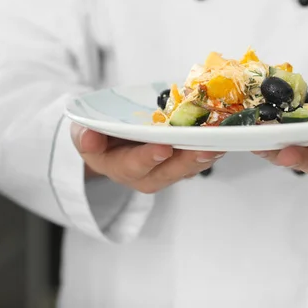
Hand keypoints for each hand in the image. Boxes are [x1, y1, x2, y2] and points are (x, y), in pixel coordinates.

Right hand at [70, 123, 224, 192]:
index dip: (147, 158)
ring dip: (204, 157)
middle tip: (205, 148)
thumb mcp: (83, 132)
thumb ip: (85, 136)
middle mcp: (143, 174)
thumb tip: (88, 138)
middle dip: (186, 161)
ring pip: (186, 169)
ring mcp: (164, 169)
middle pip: (167, 172)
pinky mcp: (179, 161)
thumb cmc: (97, 134)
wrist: (108, 139)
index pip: (132, 166)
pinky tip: (223, 138)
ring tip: (220, 144)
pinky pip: (195, 159)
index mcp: (117, 167)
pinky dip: (209, 149)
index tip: (163, 149)